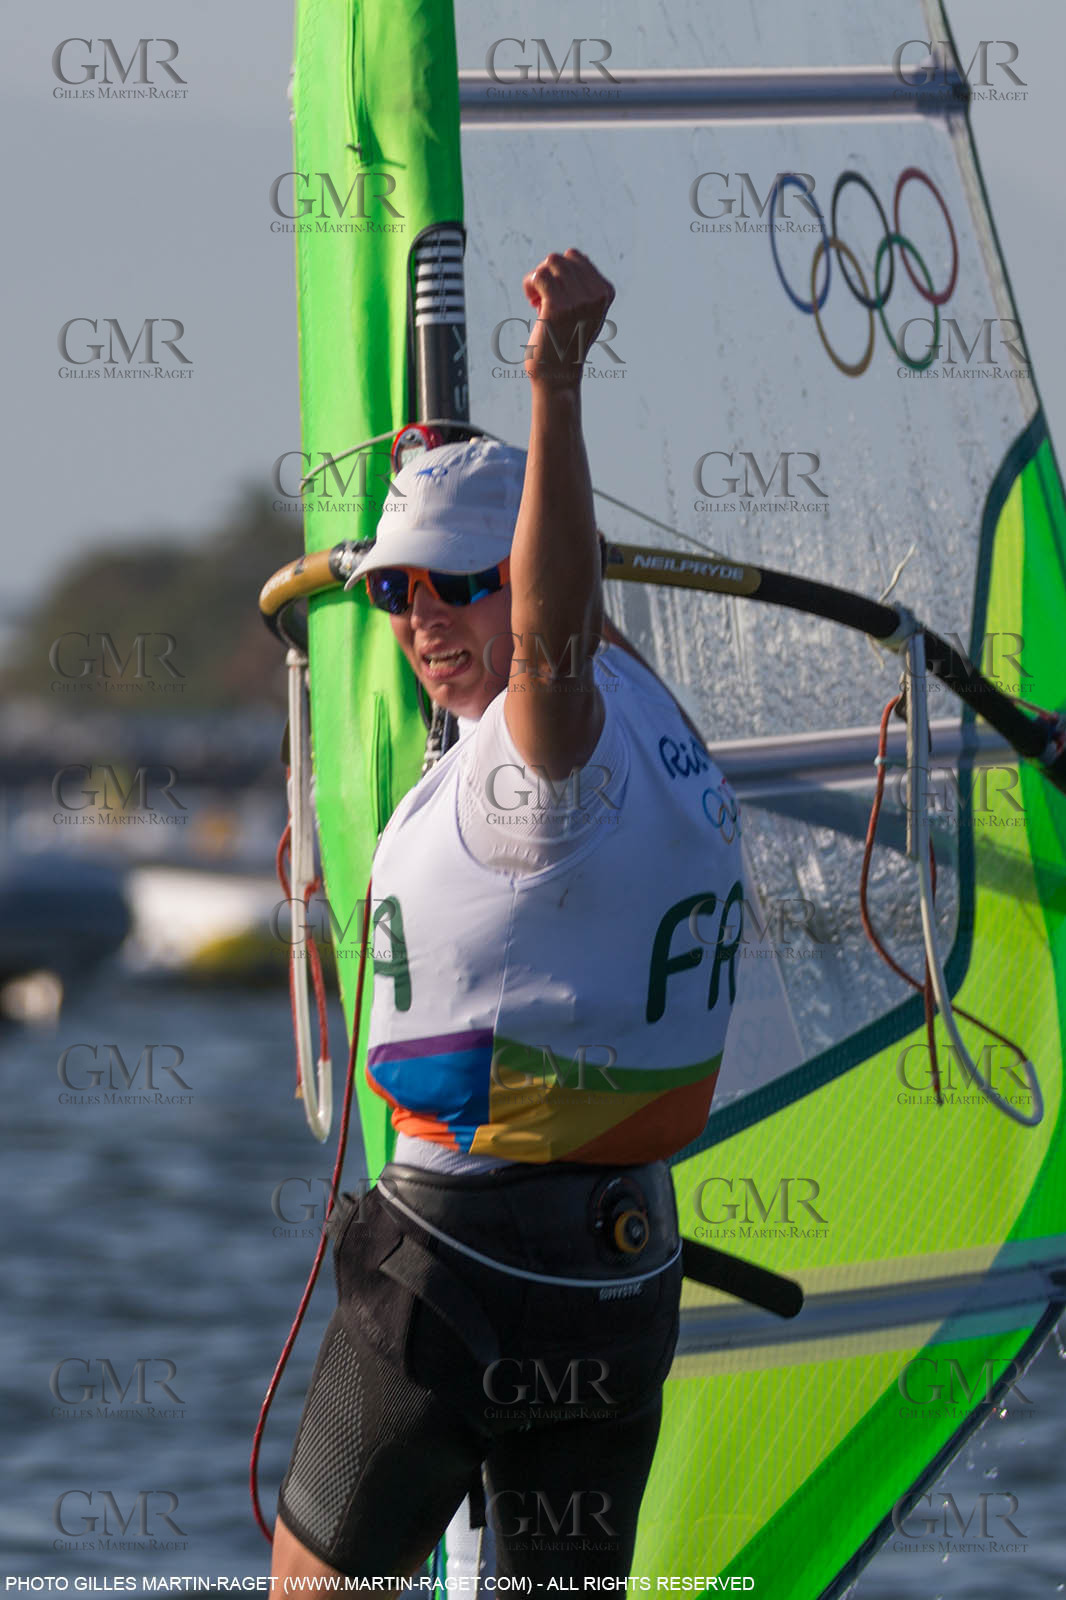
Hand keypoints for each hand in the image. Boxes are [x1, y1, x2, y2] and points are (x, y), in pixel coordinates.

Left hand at [521, 248, 614, 388]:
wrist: (558, 376)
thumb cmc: (566, 344)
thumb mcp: (586, 311)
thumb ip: (585, 285)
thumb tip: (573, 254)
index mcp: (605, 292)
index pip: (577, 257)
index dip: (560, 273)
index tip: (558, 296)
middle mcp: (596, 295)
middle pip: (561, 258)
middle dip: (547, 274)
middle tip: (544, 299)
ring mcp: (578, 300)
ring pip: (550, 263)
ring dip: (537, 279)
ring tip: (538, 302)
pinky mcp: (558, 307)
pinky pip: (538, 275)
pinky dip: (530, 285)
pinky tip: (533, 303)